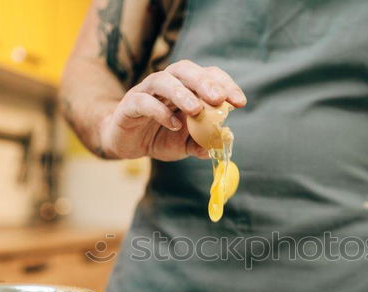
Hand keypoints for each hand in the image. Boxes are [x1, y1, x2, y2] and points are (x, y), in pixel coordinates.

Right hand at [98, 60, 246, 160]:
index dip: (225, 85)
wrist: (127, 144)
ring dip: (182, 93)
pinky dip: (160, 111)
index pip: (207, 76)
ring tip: (196, 110)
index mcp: (185, 88)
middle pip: (185, 70)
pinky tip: (173, 125)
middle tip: (219, 99)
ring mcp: (146, 92)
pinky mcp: (129, 105)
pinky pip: (144, 101)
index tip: (240, 103)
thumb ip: (202, 143)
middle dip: (204, 82)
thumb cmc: (159, 137)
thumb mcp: (185, 144)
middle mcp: (166, 84)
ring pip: (162, 80)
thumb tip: (222, 143)